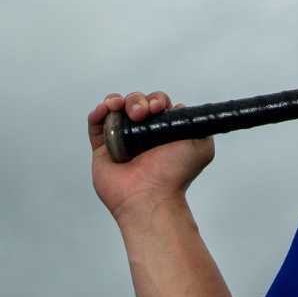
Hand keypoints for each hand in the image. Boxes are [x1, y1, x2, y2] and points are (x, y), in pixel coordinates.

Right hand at [88, 90, 215, 224]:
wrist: (152, 195)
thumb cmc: (174, 175)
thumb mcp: (202, 145)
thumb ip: (198, 124)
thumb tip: (183, 109)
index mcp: (162, 132)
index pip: (156, 104)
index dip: (157, 100)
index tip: (159, 107)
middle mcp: (141, 134)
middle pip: (135, 103)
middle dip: (137, 101)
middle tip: (142, 113)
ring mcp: (121, 141)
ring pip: (115, 109)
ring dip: (118, 101)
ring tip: (121, 108)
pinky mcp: (102, 150)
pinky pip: (95, 125)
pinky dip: (98, 112)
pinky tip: (105, 109)